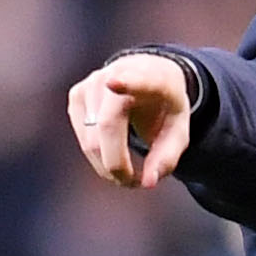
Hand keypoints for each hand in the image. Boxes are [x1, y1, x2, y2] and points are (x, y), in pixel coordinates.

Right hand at [68, 53, 193, 189]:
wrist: (147, 74)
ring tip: (127, 172)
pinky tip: (112, 153)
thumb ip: (167, 157)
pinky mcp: (77, 95)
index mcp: (152, 77)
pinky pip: (82, 138)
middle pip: (107, 126)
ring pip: (91, 139)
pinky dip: (97, 156)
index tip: (114, 84)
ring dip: (107, 166)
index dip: (126, 84)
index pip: (139, 80)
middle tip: (134, 183)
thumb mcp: (178, 131)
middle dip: (117, 164)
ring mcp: (92, 83)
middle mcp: (118, 72)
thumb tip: (148, 182)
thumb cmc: (165, 106)